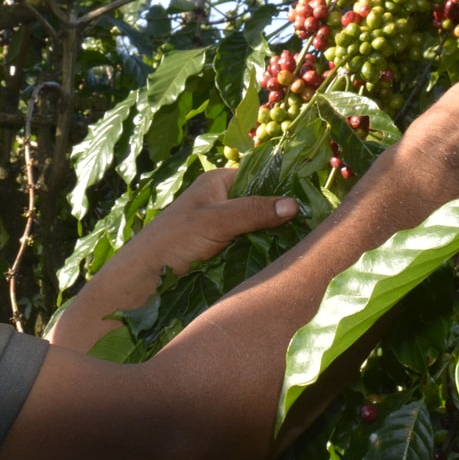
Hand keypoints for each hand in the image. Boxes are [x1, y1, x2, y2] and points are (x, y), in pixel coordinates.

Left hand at [45, 169, 296, 351]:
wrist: (139, 285)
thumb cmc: (171, 243)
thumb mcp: (214, 221)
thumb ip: (253, 211)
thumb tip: (295, 204)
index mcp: (218, 183)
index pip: (261, 175)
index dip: (286, 185)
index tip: (317, 199)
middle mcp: (223, 203)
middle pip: (265, 205)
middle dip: (286, 216)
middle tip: (319, 228)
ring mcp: (225, 230)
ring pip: (262, 230)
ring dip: (279, 239)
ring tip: (311, 247)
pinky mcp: (225, 256)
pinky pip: (254, 251)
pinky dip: (268, 256)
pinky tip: (289, 263)